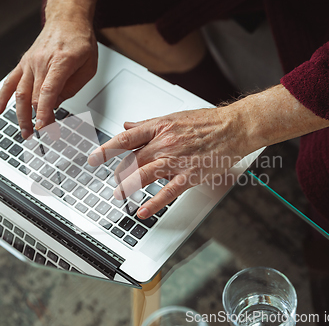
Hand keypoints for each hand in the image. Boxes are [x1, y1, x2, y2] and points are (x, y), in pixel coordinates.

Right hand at [0, 19, 97, 138]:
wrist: (67, 20)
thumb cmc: (80, 41)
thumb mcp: (88, 66)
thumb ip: (73, 87)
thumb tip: (56, 104)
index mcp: (60, 62)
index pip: (48, 92)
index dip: (45, 112)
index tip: (44, 127)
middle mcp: (41, 62)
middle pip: (34, 97)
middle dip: (36, 120)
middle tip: (41, 137)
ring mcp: (29, 63)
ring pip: (20, 93)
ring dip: (20, 115)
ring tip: (24, 132)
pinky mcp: (23, 64)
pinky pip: (9, 82)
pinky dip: (2, 98)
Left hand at [87, 85, 328, 219]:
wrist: (234, 128)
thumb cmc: (207, 122)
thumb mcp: (173, 117)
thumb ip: (148, 125)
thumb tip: (127, 126)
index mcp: (160, 127)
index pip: (126, 138)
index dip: (106, 149)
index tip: (94, 158)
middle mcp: (165, 142)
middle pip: (133, 160)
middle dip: (120, 173)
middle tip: (114, 181)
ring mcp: (177, 159)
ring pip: (144, 174)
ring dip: (128, 187)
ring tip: (119, 195)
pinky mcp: (189, 174)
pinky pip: (168, 192)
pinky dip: (153, 203)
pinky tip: (143, 211)